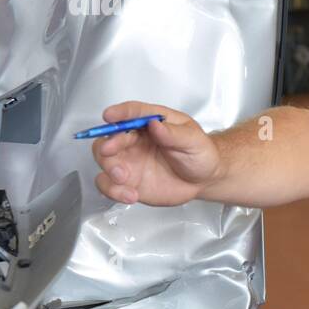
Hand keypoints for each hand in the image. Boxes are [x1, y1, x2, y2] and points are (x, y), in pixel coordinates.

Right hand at [91, 102, 219, 205]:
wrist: (204, 180)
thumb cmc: (199, 154)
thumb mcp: (193, 140)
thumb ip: (174, 133)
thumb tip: (155, 124)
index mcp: (152, 123)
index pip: (132, 113)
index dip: (120, 113)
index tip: (109, 116)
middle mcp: (135, 140)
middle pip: (110, 137)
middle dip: (108, 145)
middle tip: (111, 153)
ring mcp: (130, 161)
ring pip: (104, 161)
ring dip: (108, 169)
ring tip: (123, 179)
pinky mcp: (128, 182)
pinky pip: (110, 185)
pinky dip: (113, 190)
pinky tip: (131, 195)